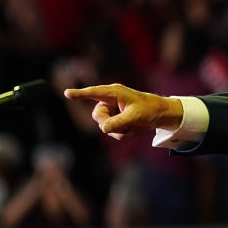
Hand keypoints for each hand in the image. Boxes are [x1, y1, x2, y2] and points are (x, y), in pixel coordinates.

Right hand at [64, 84, 182, 139]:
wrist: (160, 115)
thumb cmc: (150, 110)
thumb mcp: (135, 116)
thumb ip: (119, 122)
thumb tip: (104, 129)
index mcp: (114, 93)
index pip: (94, 93)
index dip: (80, 94)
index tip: (67, 93)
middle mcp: (110, 100)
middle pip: (98, 116)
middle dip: (109, 124)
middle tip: (124, 128)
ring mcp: (112, 110)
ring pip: (104, 125)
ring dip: (117, 131)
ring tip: (131, 130)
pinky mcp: (115, 119)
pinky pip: (111, 130)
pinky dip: (120, 134)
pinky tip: (131, 131)